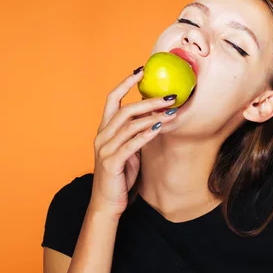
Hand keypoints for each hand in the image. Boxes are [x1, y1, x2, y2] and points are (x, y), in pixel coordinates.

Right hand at [89, 68, 177, 218]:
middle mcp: (102, 136)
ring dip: (152, 116)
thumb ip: (135, 134)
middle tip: (170, 95)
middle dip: (149, 100)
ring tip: (171, 111)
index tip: (141, 70)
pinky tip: (159, 128)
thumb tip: (155, 117)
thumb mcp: (128, 150)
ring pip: (129, 125)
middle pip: (125, 109)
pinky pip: (131, 144)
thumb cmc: (120, 176)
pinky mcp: (112, 162)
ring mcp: (105, 149)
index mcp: (104, 130)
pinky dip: (146, 134)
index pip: (112, 99)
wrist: (107, 203)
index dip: (125, 82)